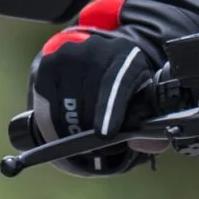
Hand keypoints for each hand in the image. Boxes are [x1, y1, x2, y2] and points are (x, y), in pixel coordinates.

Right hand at [25, 24, 161, 174]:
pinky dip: (56, 126)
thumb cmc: (126, 84)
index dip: (110, 110)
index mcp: (126, 55)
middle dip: (93, 132)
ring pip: (65, 107)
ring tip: (86, 141)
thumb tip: (141, 143)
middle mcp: (94, 49)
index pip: (116, 83)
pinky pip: (47, 107)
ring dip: (74, 132)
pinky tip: (68, 130)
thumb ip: (152, 126)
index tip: (105, 135)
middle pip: (88, 101)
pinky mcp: (46, 67)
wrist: (99, 57)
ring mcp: (67, 56)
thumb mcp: (145, 100)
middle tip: (102, 149)